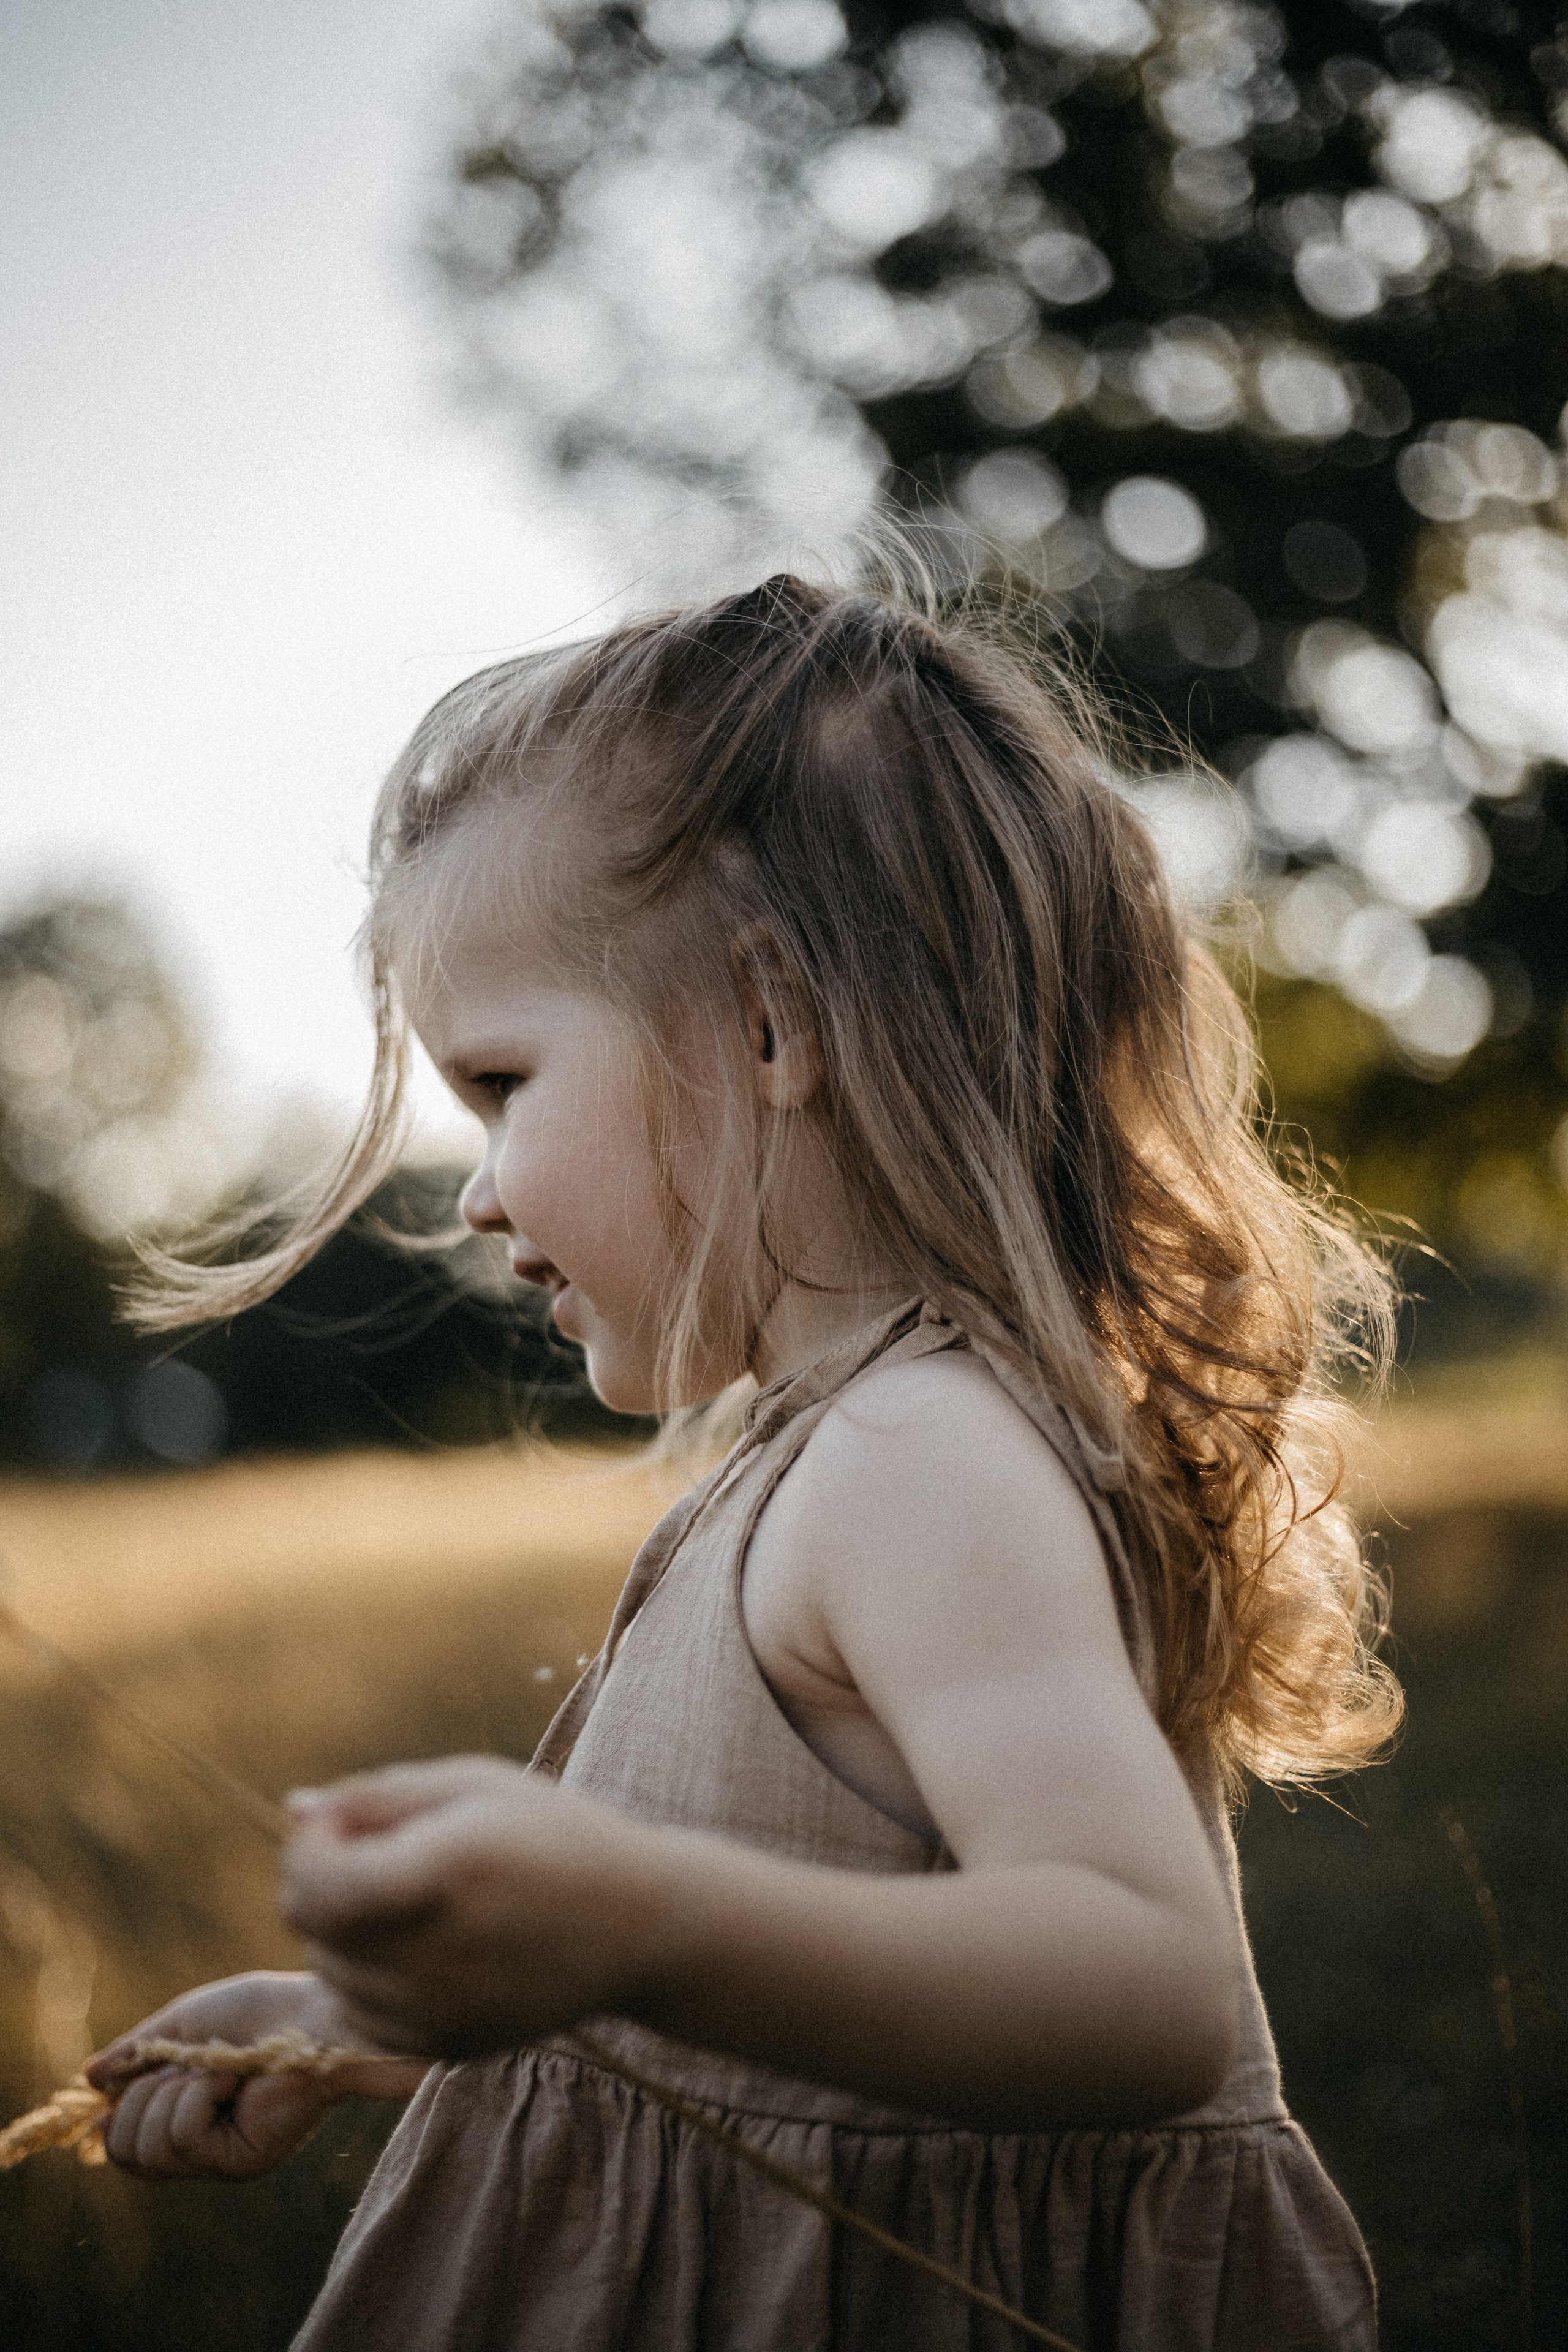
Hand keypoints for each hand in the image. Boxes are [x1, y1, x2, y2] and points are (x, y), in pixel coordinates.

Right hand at [83, 1971, 399, 2181]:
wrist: (310, 2014)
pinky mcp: (240, 2163)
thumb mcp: (182, 2026)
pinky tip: (230, 2078)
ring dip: (171, 2093)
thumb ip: (135, 2054)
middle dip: (139, 2100)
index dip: (113, 2125)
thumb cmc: (257, 2010)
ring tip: (213, 2069)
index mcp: (187, 2117)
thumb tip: (87, 2078)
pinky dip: (196, 2097)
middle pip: (127, 2154)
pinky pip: (183, 2139)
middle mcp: (202, 2147)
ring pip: (150, 2150)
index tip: (113, 2095)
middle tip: (182, 2068)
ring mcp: (220, 2159)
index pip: (126, 2149)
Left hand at [279, 1755, 667, 2058]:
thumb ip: (375, 1796)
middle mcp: (435, 1957)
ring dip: (345, 1928)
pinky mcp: (443, 2047)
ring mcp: (438, 2014)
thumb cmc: (554, 1835)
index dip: (312, 1843)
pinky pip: (358, 2013)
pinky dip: (368, 1976)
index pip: (316, 1881)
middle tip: (381, 1848)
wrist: (639, 1928)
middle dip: (321, 1878)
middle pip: (312, 1926)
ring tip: (412, 1893)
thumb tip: (294, 1811)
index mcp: (445, 1876)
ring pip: (330, 1971)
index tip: (350, 1818)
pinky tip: (422, 1941)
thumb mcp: (474, 1785)